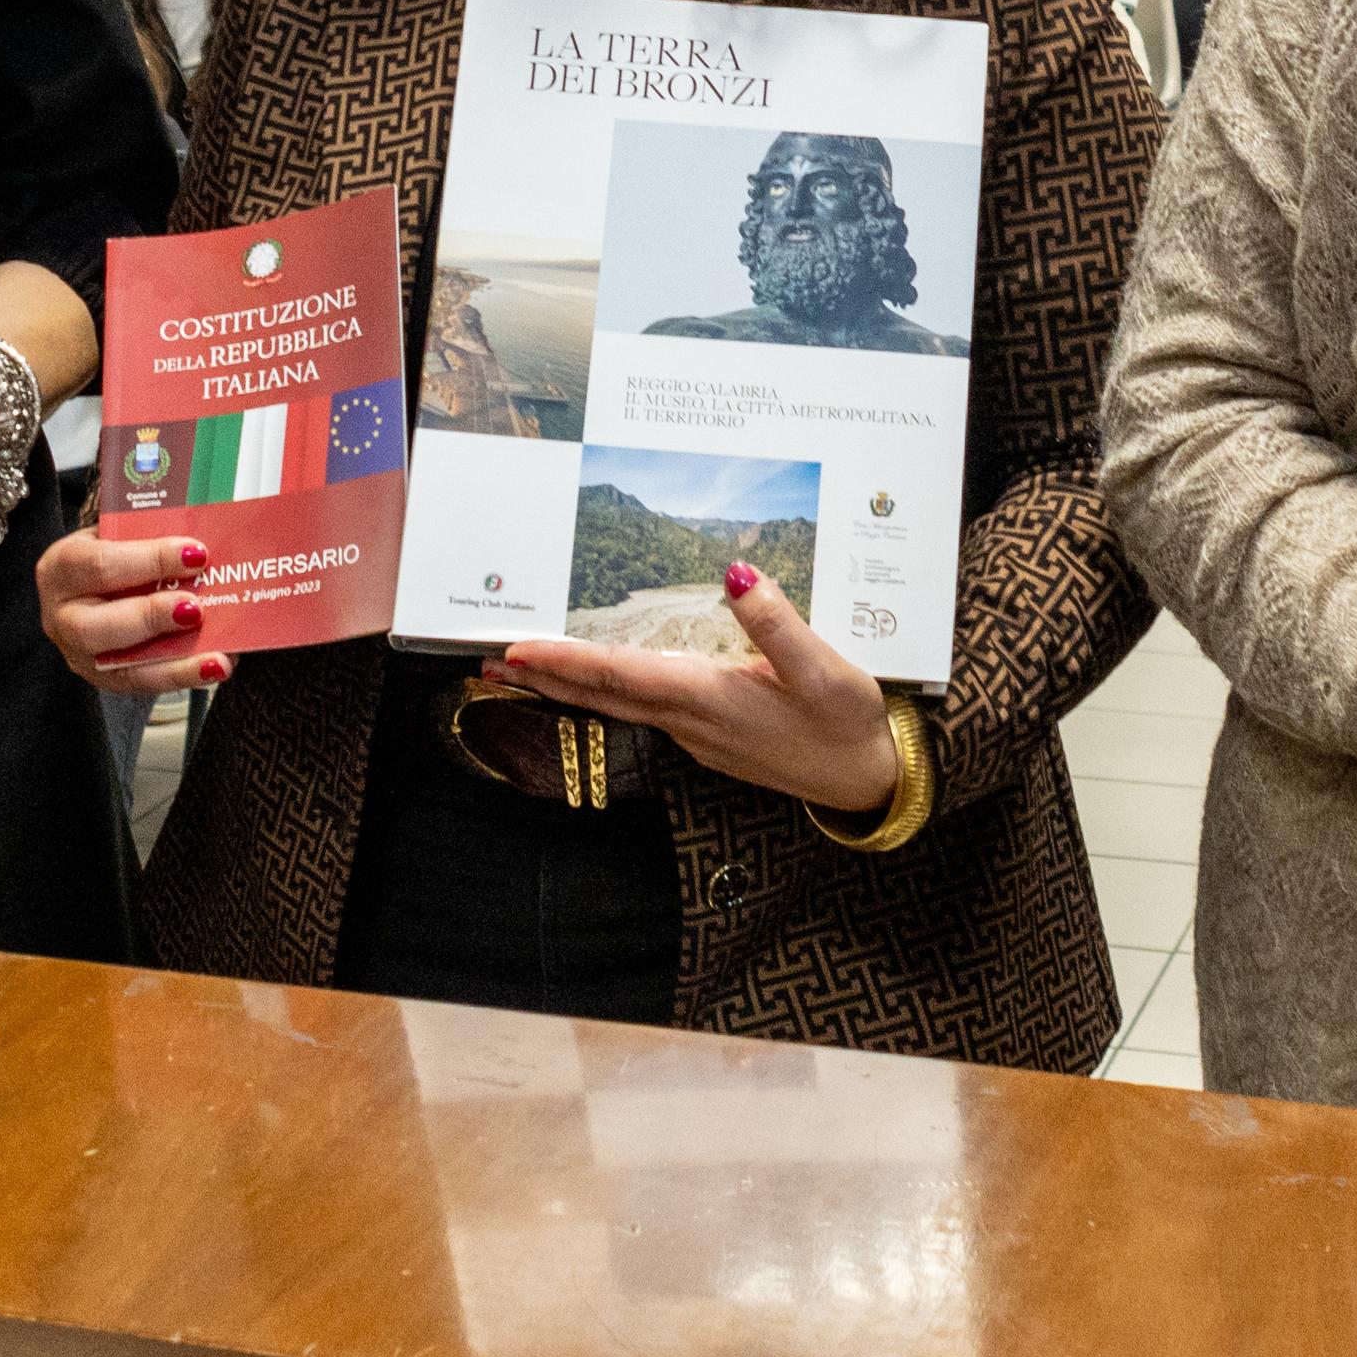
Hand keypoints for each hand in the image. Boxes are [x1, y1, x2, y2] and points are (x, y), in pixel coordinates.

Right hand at [37, 527, 227, 698]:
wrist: (92, 585)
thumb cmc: (114, 554)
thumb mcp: (118, 533)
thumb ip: (150, 532)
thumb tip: (203, 533)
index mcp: (61, 567)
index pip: (100, 563)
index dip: (148, 560)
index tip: (196, 553)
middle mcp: (61, 616)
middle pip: (96, 626)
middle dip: (151, 616)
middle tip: (196, 608)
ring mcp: (79, 654)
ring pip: (120, 667)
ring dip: (174, 663)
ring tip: (217, 657)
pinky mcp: (103, 679)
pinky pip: (142, 685)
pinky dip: (181, 678)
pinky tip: (214, 669)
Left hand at [495, 562, 897, 812]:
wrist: (868, 782)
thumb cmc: (847, 725)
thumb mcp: (825, 670)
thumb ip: (778, 623)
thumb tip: (735, 574)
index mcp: (708, 699)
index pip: (620, 675)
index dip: (565, 661)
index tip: (516, 649)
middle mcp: (691, 721)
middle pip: (604, 696)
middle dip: (546, 679)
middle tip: (489, 662)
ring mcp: (699, 735)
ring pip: (619, 706)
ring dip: (572, 687)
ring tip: (528, 669)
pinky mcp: (713, 737)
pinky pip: (645, 711)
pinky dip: (610, 693)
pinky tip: (606, 681)